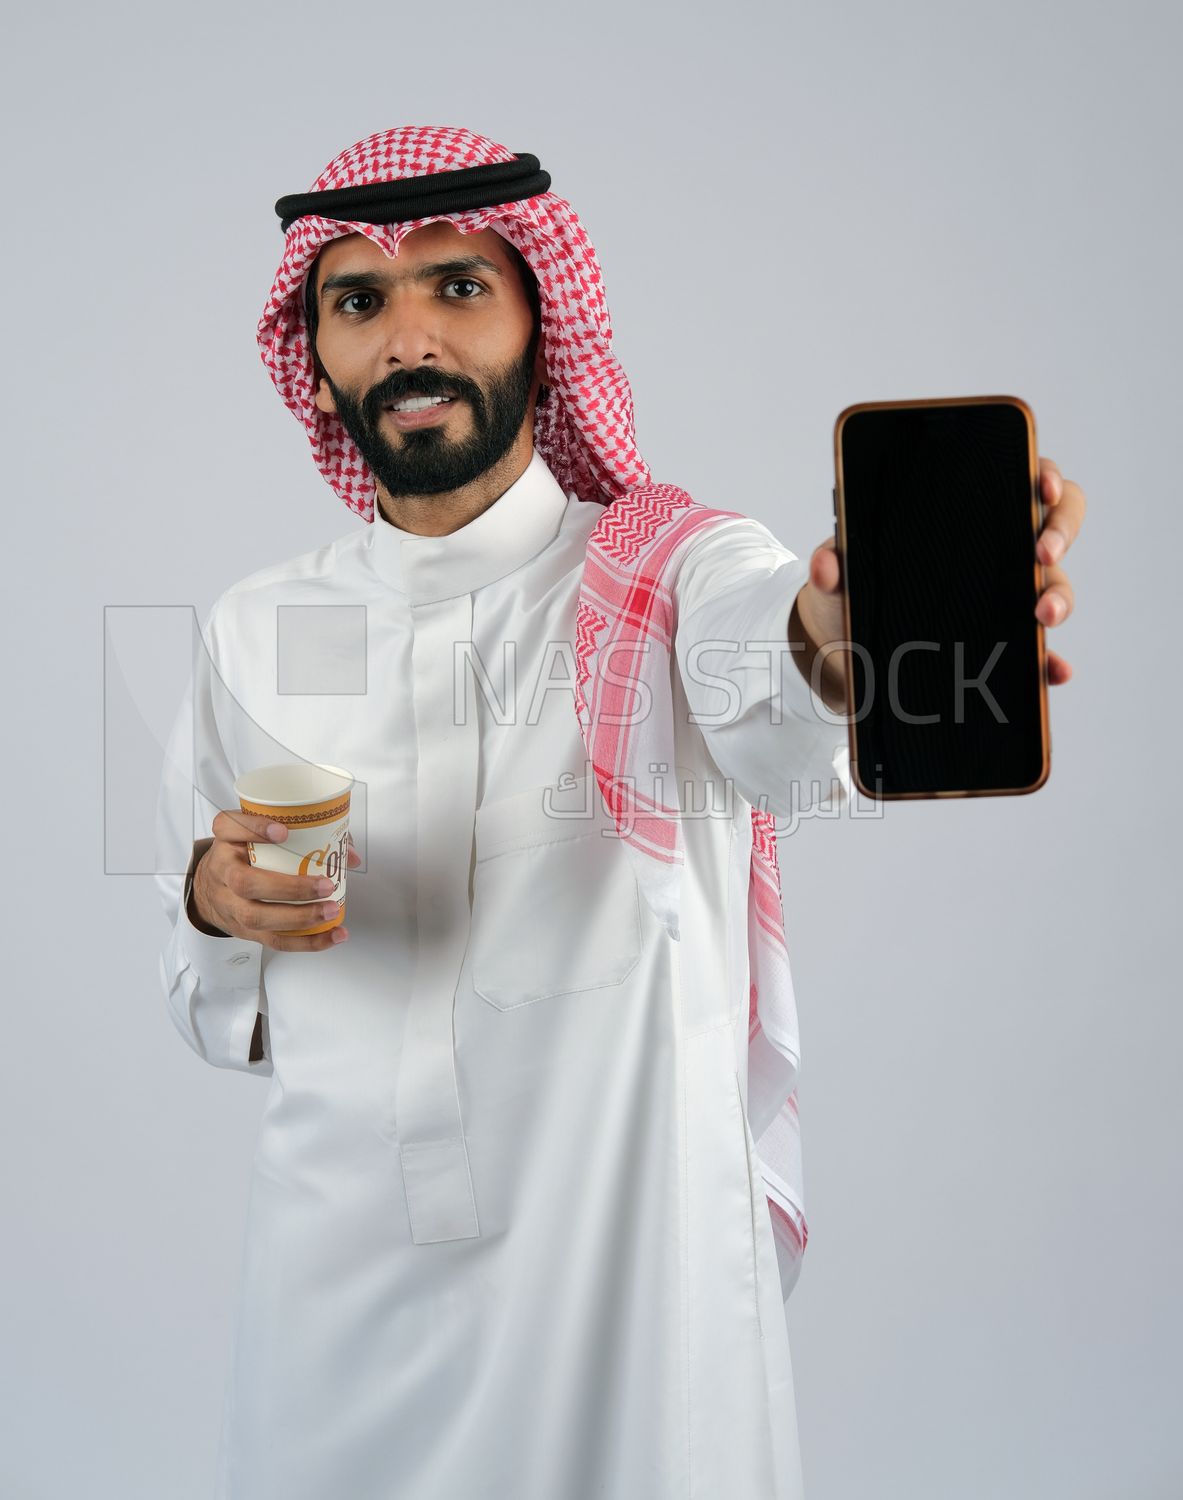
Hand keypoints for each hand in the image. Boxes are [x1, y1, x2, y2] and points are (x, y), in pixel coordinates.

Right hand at [189, 811, 361, 951]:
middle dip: (289, 887)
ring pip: (257, 917)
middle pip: (244, 882)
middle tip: (324, 885)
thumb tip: (348, 854)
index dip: (255, 829)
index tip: (283, 830)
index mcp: (226, 840)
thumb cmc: (243, 855)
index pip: (229, 828)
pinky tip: (331, 935)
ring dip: (300, 918)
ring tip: (330, 911)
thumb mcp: (260, 834)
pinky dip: (306, 942)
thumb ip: (306, 834)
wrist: (210, 888)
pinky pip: (273, 939)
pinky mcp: (244, 929)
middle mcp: (223, 871)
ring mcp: (230, 904)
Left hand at [793, 454, 1085, 703]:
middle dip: (1059, 531)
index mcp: (966, 513)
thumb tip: (826, 567)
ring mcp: (1006, 595)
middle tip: (1041, 553)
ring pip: (1054, 585)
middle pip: (1055, 524)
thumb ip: (833, 562)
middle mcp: (998, 548)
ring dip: (1059, 597)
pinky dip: (1050, 662)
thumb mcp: (840, 572)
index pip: (1019, 478)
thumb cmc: (852, 588)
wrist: (844, 646)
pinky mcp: (1003, 642)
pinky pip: (1039, 651)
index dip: (1042, 476)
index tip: (1040, 487)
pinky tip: (1052, 671)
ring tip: (1043, 615)